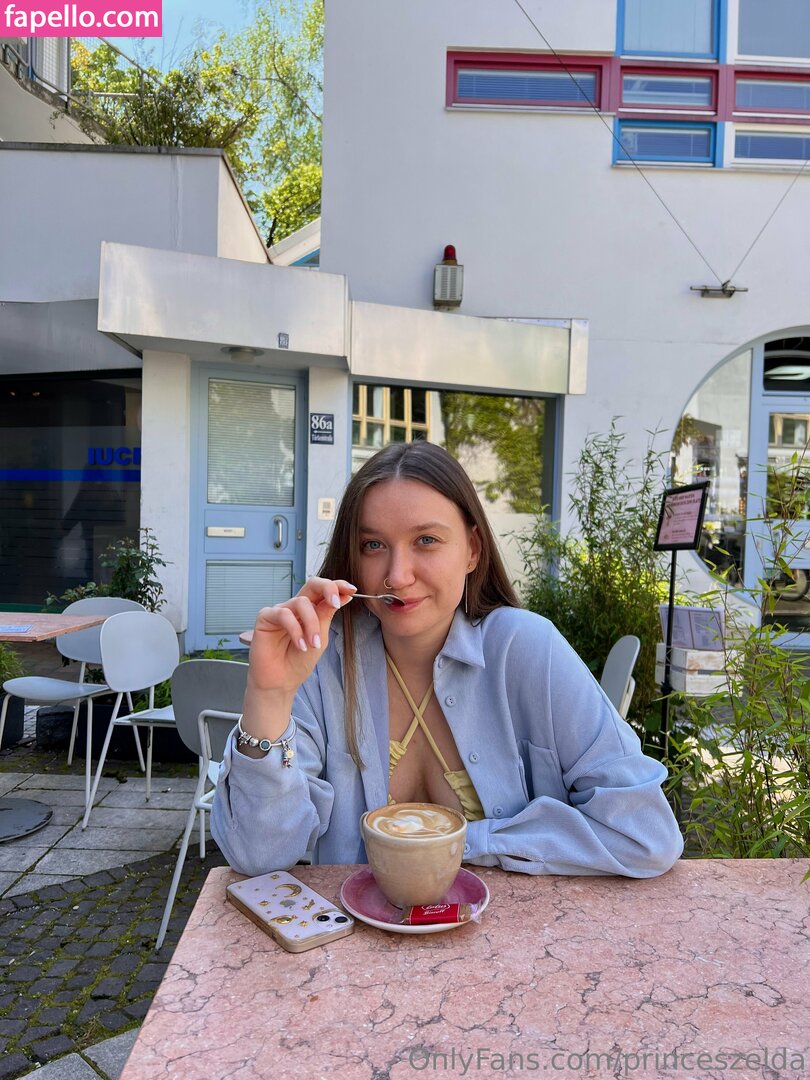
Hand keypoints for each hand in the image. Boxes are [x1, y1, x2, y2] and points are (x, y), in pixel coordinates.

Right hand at [247, 577, 356, 696]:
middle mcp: (296, 607)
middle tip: (336, 603)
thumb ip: (327, 614)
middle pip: (312, 584)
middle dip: (327, 588)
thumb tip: (345, 595)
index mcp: (311, 610)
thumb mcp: (320, 637)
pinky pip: (283, 614)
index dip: (338, 586)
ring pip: (301, 602)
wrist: (282, 682)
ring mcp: (281, 610)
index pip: (324, 591)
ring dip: (311, 624)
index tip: (352, 590)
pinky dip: (295, 630)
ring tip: (314, 644)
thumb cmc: (299, 661)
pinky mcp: (265, 617)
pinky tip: (300, 645)